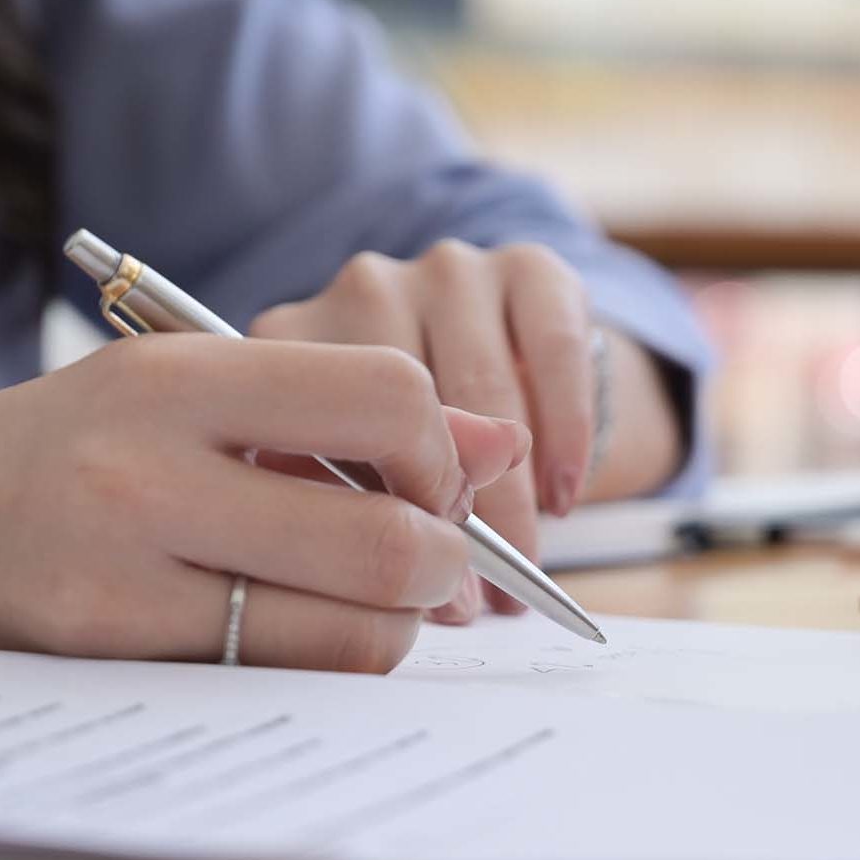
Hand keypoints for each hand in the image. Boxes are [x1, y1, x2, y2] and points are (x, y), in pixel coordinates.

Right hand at [0, 335, 529, 671]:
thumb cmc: (44, 457)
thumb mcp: (168, 393)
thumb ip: (324, 410)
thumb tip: (494, 441)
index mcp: (177, 374)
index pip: (388, 395)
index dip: (441, 450)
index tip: (426, 479)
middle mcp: (150, 462)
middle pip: (389, 534)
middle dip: (444, 565)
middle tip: (430, 569)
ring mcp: (123, 568)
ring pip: (348, 627)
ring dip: (393, 629)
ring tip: (368, 608)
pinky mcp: (104, 653)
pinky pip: (273, 676)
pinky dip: (318, 664)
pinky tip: (292, 636)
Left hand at [251, 241, 601, 622]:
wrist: (497, 355)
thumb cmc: (405, 440)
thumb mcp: (363, 469)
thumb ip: (373, 501)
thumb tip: (434, 570)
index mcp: (293, 337)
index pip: (323, 428)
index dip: (372, 515)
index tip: (410, 586)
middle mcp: (364, 286)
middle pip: (408, 408)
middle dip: (450, 516)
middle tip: (478, 596)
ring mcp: (447, 268)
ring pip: (487, 387)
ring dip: (515, 492)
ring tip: (528, 562)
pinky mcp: (529, 263)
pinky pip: (554, 349)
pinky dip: (566, 431)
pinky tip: (567, 493)